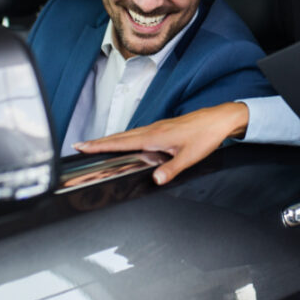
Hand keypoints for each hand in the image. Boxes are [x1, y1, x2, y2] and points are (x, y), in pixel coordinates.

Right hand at [73, 102, 249, 184]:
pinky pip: (138, 133)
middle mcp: (153, 129)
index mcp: (155, 136)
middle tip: (79, 146)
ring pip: (128, 134)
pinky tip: (125, 143)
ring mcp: (157, 127)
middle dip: (98, 142)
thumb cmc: (206, 135)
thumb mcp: (189, 156)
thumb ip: (171, 169)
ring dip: (110, 140)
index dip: (100, 145)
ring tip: (95, 145)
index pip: (121, 142)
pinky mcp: (163, 128)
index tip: (82, 146)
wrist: (219, 119)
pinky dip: (125, 138)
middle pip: (119, 136)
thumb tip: (156, 180)